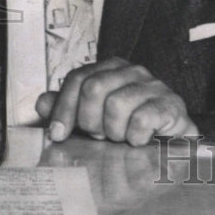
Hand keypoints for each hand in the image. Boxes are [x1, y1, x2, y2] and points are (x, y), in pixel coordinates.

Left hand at [35, 57, 198, 145]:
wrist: (171, 144)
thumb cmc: (129, 129)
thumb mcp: (93, 119)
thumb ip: (68, 109)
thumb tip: (42, 102)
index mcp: (111, 69)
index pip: (77, 78)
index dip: (63, 108)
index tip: (58, 134)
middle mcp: (133, 71)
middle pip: (94, 88)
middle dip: (90, 121)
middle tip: (101, 135)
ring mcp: (154, 86)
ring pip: (116, 104)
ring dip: (115, 131)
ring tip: (122, 138)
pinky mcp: (171, 105)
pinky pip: (141, 119)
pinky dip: (134, 137)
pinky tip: (138, 141)